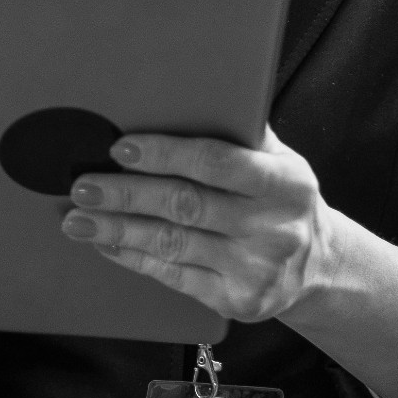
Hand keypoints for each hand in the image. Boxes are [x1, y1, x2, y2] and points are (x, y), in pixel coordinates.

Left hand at [62, 130, 342, 326]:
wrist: (320, 266)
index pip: (217, 163)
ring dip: (117, 229)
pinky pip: (173, 275)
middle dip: (126, 194)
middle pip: (185, 206)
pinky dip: (133, 257)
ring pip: (172, 244)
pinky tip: (107, 243)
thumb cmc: (282, 200)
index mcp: (284, 183)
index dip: (165, 155)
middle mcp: (274, 227)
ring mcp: (255, 268)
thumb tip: (185, 96)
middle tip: (83, 187)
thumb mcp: (281, 161)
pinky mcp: (237, 301)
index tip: (121, 148)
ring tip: (77, 218)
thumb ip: (241, 133)